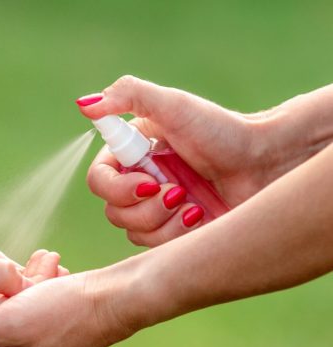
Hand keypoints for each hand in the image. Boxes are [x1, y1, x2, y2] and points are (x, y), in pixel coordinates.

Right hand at [78, 75, 327, 245]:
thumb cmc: (222, 131)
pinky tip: (199, 215)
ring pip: (133, 233)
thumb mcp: (173, 105)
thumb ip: (129, 96)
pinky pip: (156, 248)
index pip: (98, 181)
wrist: (264, 163)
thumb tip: (85, 105)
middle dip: (144, 207)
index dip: (115, 188)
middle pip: (113, 212)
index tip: (148, 182)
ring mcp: (156, 211)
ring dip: (162, 220)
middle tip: (177, 191)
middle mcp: (139, 185)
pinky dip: (176, 234)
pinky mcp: (173, 233)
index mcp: (132, 156)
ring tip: (191, 203)